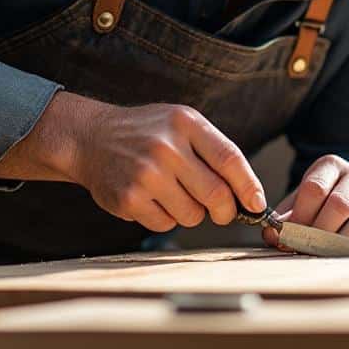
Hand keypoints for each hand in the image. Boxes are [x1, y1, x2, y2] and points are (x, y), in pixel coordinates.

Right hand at [0, 92, 266, 232]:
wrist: (90, 138)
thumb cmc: (146, 133)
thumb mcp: (181, 123)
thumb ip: (213, 150)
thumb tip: (249, 194)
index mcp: (186, 123)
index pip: (230, 159)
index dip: (249, 187)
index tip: (257, 205)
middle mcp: (166, 147)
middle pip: (216, 195)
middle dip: (225, 211)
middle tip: (222, 213)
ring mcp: (146, 174)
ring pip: (192, 216)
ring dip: (191, 214)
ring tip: (174, 194)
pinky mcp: (129, 199)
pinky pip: (165, 225)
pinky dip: (166, 219)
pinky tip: (152, 200)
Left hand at [262, 155, 348, 248]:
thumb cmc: (323, 201)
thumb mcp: (302, 199)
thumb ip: (286, 215)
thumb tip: (273, 235)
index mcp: (331, 166)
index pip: (315, 188)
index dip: (300, 215)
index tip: (288, 236)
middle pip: (339, 204)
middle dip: (319, 232)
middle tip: (305, 250)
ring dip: (342, 242)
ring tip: (324, 256)